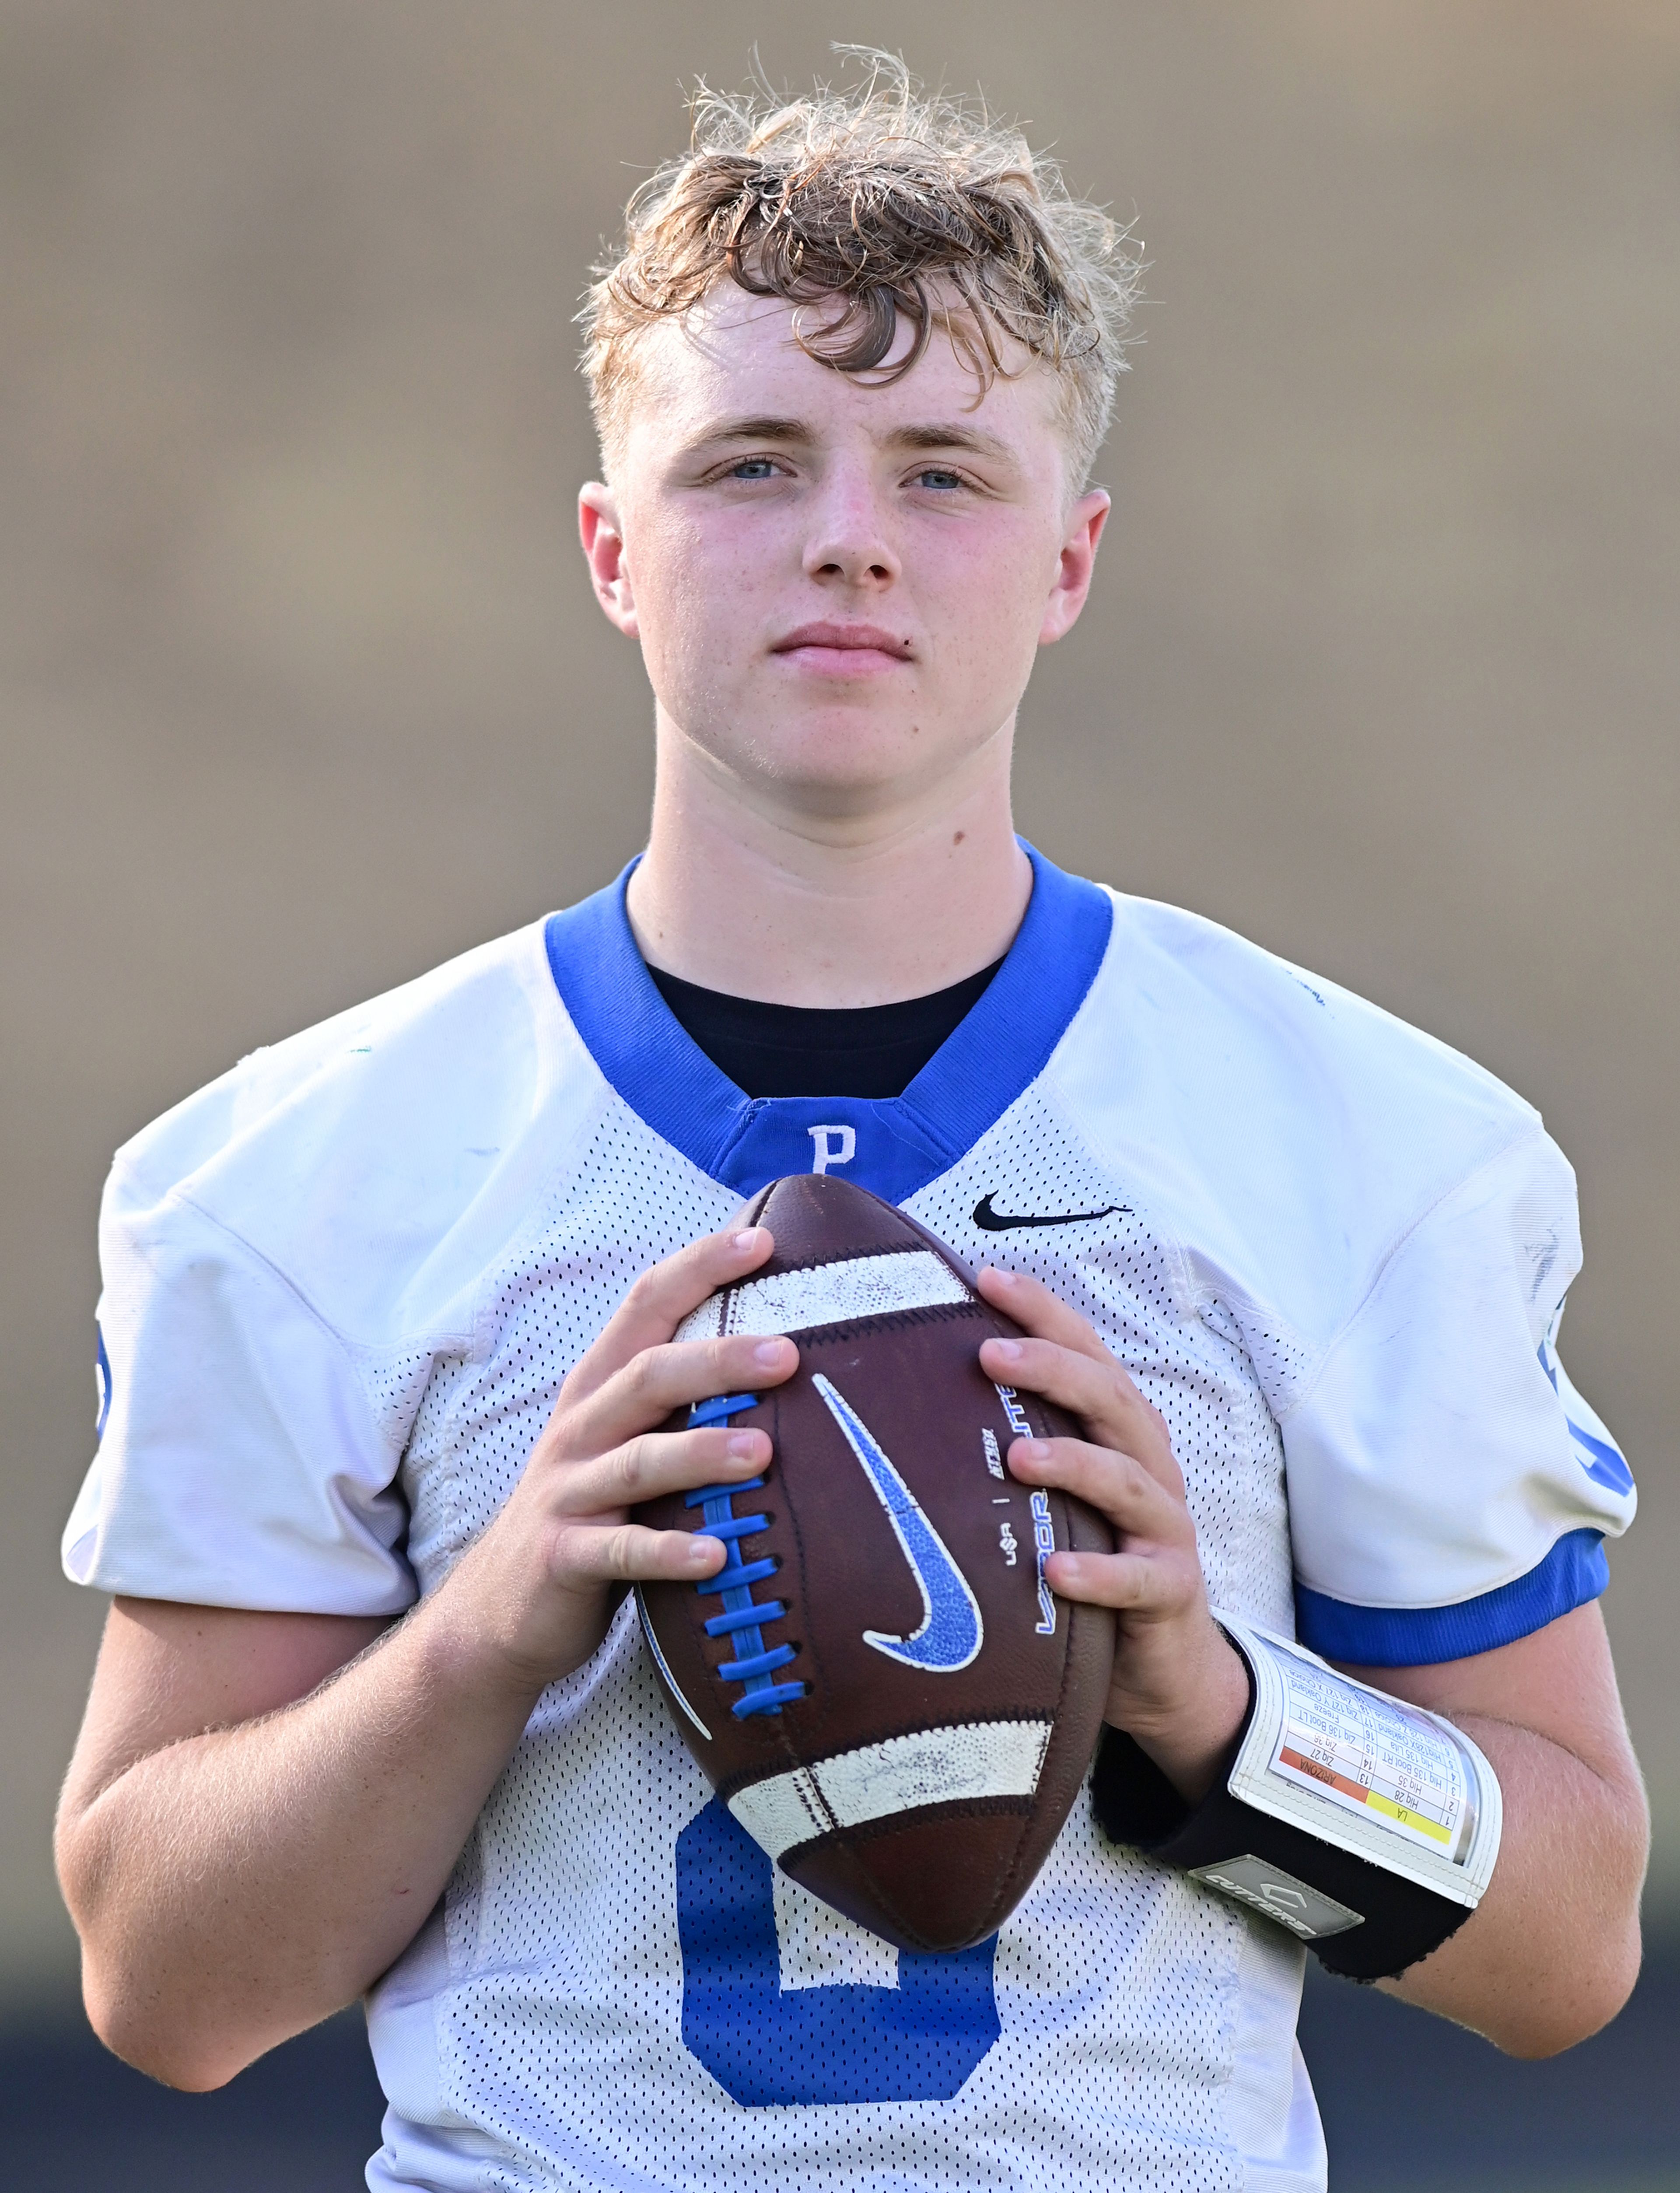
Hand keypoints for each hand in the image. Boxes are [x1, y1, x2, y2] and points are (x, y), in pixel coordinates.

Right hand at [439, 1225, 797, 1697]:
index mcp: (600, 1388)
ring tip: (761, 1453)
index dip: (699, 1267)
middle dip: (718, 1359)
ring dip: (700, 1452)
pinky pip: (622, 1551)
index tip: (761, 1239)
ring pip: (638, 1461)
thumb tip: (785, 1354)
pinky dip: (668, 1551)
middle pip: (648, 1376)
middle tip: (787, 1353)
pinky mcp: (564, 1556)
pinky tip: (717, 1557)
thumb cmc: (591, 1511)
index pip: (646, 1306)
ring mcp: (568, 1492)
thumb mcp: (624, 1441)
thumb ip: (679, 1401)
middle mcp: (581, 1428)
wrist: (500, 1608)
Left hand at [975, 1267, 1248, 1801]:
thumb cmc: (1092, 1555)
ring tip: (1017, 1456)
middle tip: (989, 1354)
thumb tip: (909, 1397)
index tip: (983, 1276)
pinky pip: (1139, 1577)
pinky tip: (1057, 1571)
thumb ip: (1012, 1443)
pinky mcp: (1170, 1590)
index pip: (1085, 1352)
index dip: (1042, 1310)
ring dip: (1072, 1462)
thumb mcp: (1054, 1494)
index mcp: (1116, 1431)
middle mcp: (1147, 1465)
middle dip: (1053, 1368)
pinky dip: (1100, 1571)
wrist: (1162, 1664)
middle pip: (1110, 1399)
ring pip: (1126, 1479)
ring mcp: (1163, 1527)